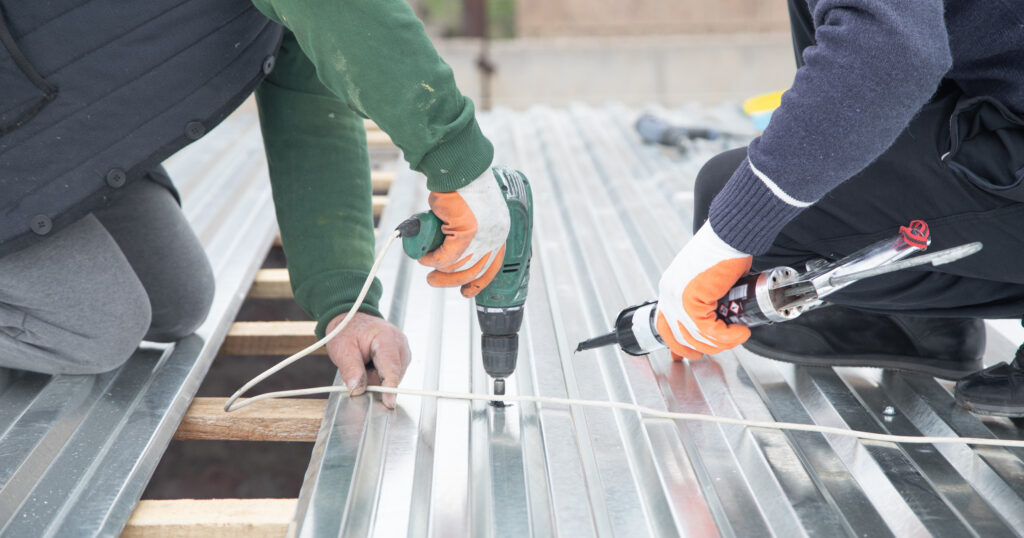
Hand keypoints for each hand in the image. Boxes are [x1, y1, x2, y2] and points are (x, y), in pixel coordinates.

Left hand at [325, 312, 410, 408]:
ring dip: (377, 378)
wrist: (352, 320)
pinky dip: (379, 375)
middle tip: (358, 367)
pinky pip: (392, 374)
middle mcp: (400, 344)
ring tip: (365, 363)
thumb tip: (357, 389)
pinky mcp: (401, 357)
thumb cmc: (347, 331)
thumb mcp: (343, 350)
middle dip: (376, 381)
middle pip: (393, 375)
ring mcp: (403, 351)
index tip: (389, 403)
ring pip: (393, 377)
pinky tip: (371, 365)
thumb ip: (350, 370)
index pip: (391, 367)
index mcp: (387, 338)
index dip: (390, 387)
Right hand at [418, 168, 509, 297]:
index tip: (466, 291)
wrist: (459, 167)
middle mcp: (495, 236)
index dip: (478, 281)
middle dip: (452, 280)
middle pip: (475, 270)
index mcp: (499, 231)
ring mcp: (482, 236)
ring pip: (458, 265)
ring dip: (439, 271)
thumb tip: (448, 245)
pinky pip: (446, 256)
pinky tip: (423, 257)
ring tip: (426, 268)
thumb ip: (465, 230)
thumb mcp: (471, 211)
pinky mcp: (467, 233)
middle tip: (434, 281)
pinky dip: (432, 260)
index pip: (493, 265)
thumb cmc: (462, 184)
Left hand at [656, 222, 752, 359]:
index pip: (664, 324)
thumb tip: (722, 316)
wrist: (729, 233)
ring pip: (695, 336)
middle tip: (723, 346)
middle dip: (702, 347)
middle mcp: (669, 293)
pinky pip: (707, 330)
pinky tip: (740, 332)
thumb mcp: (710, 277)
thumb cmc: (725, 247)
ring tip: (738, 335)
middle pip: (678, 336)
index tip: (688, 353)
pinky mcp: (690, 300)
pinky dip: (727, 336)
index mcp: (671, 286)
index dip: (677, 343)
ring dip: (720, 342)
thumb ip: (708, 296)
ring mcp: (677, 297)